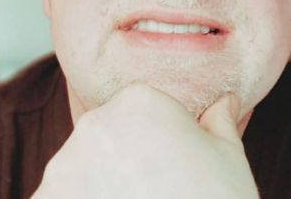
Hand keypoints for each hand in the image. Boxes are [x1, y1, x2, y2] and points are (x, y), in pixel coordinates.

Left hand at [31, 84, 259, 198]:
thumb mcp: (228, 157)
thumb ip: (220, 120)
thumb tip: (225, 101)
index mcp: (139, 101)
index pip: (141, 109)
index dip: (159, 137)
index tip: (171, 164)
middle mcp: (94, 123)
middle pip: (108, 134)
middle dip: (125, 156)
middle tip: (154, 188)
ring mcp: (64, 166)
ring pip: (82, 166)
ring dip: (98, 183)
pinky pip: (62, 196)